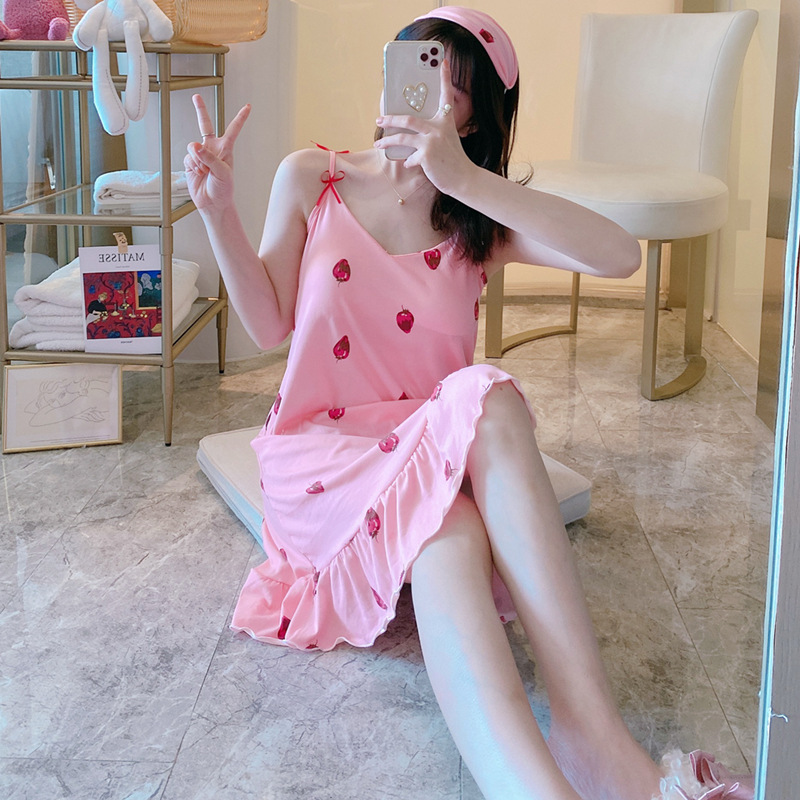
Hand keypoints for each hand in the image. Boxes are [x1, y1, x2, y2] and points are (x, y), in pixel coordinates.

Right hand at [183, 94, 250, 213]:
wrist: (213, 203)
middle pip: (205, 124)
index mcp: (225, 149)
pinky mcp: (191, 162)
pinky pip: (188, 158)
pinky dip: (192, 166)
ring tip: (205, 171)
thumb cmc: (224, 189)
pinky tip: (198, 173)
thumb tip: (195, 146)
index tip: (248, 106)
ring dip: (198, 160)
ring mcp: (201, 155)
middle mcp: (212, 148)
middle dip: (200, 110)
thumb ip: (209, 158)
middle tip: (196, 97)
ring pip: (193, 146)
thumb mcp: (222, 172)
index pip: (233, 129)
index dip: (240, 118)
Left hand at [374, 59, 474, 195]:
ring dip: (387, 141)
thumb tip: (407, 144)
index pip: (446, 95)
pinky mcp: (426, 155)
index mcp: (446, 121)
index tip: (444, 61)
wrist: (464, 179)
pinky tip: (409, 164)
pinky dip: (409, 162)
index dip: (445, 77)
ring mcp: (432, 141)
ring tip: (378, 144)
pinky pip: (410, 158)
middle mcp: (438, 127)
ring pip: (402, 138)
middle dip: (390, 118)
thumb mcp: (446, 142)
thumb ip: (431, 136)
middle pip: (408, 119)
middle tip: (379, 119)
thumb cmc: (454, 161)